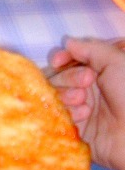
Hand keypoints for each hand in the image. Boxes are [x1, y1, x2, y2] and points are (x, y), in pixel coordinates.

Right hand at [49, 37, 124, 169]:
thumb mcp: (117, 62)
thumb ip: (91, 48)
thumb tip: (68, 42)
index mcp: (97, 70)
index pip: (68, 59)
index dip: (61, 57)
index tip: (59, 60)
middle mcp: (85, 87)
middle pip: (57, 75)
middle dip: (67, 77)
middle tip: (87, 82)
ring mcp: (77, 108)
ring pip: (53, 95)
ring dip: (67, 95)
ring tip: (86, 104)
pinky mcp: (73, 127)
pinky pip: (56, 115)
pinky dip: (67, 113)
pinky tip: (83, 116)